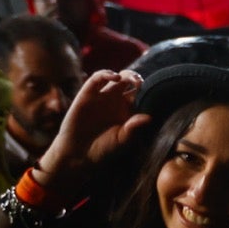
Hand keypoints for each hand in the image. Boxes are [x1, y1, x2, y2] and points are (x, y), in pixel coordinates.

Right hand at [31, 69, 150, 203]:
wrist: (79, 152)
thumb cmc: (103, 148)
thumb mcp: (122, 139)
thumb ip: (133, 128)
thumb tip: (149, 117)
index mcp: (125, 108)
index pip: (136, 92)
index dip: (142, 89)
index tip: (147, 90)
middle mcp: (114, 100)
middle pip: (126, 81)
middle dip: (133, 77)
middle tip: (138, 81)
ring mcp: (100, 96)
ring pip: (112, 77)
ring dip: (122, 75)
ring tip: (127, 79)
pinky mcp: (86, 94)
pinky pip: (96, 79)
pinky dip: (105, 74)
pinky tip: (114, 78)